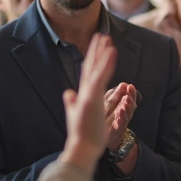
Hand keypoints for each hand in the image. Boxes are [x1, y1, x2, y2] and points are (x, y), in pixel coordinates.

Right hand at [62, 34, 118, 172]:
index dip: (92, 58)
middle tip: (101, 34)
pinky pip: (101, 76)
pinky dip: (106, 63)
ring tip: (106, 37)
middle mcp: (85, 91)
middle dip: (96, 50)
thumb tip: (68, 93)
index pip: (88, 72)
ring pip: (95, 68)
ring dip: (101, 52)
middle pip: (90, 66)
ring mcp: (89, 93)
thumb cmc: (81, 133)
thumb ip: (72, 102)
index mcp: (83, 94)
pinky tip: (112, 51)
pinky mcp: (92, 97)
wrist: (82, 146)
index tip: (97, 46)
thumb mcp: (75, 114)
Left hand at [104, 82, 138, 149]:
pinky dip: (121, 119)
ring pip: (126, 115)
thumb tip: (123, 84)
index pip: (128, 98)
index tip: (129, 85)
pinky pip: (120, 126)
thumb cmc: (107, 121)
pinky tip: (120, 113)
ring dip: (127, 107)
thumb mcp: (110, 105)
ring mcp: (120, 124)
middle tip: (130, 90)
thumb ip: (116, 95)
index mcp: (121, 107)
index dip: (130, 92)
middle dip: (130, 97)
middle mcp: (123, 115)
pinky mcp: (116, 133)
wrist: (103, 140)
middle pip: (129, 106)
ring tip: (126, 100)